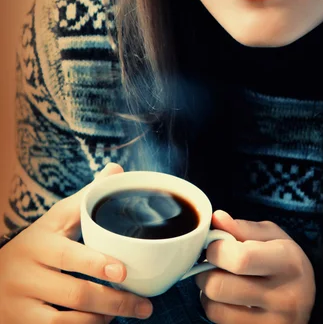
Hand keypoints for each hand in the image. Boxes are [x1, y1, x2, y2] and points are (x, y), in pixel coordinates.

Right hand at [0, 163, 152, 323]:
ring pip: (67, 321)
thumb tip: (117, 170)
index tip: (122, 271)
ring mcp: (21, 305)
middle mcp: (27, 275)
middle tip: (144, 306)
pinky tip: (101, 323)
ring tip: (126, 313)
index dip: (95, 263)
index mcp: (39, 243)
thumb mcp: (54, 221)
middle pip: (76, 293)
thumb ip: (85, 199)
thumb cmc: (36, 246)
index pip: (68, 254)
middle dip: (115, 302)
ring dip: (101, 320)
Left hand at [196, 210, 314, 323]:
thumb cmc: (285, 260)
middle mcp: (284, 297)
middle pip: (221, 286)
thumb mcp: (272, 235)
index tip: (214, 245)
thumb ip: (242, 227)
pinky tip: (225, 298)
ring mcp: (274, 323)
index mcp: (288, 262)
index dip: (217, 250)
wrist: (307, 297)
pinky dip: (215, 308)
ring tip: (217, 279)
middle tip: (210, 263)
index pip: (240, 259)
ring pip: (215, 309)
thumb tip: (217, 218)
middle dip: (205, 270)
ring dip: (206, 292)